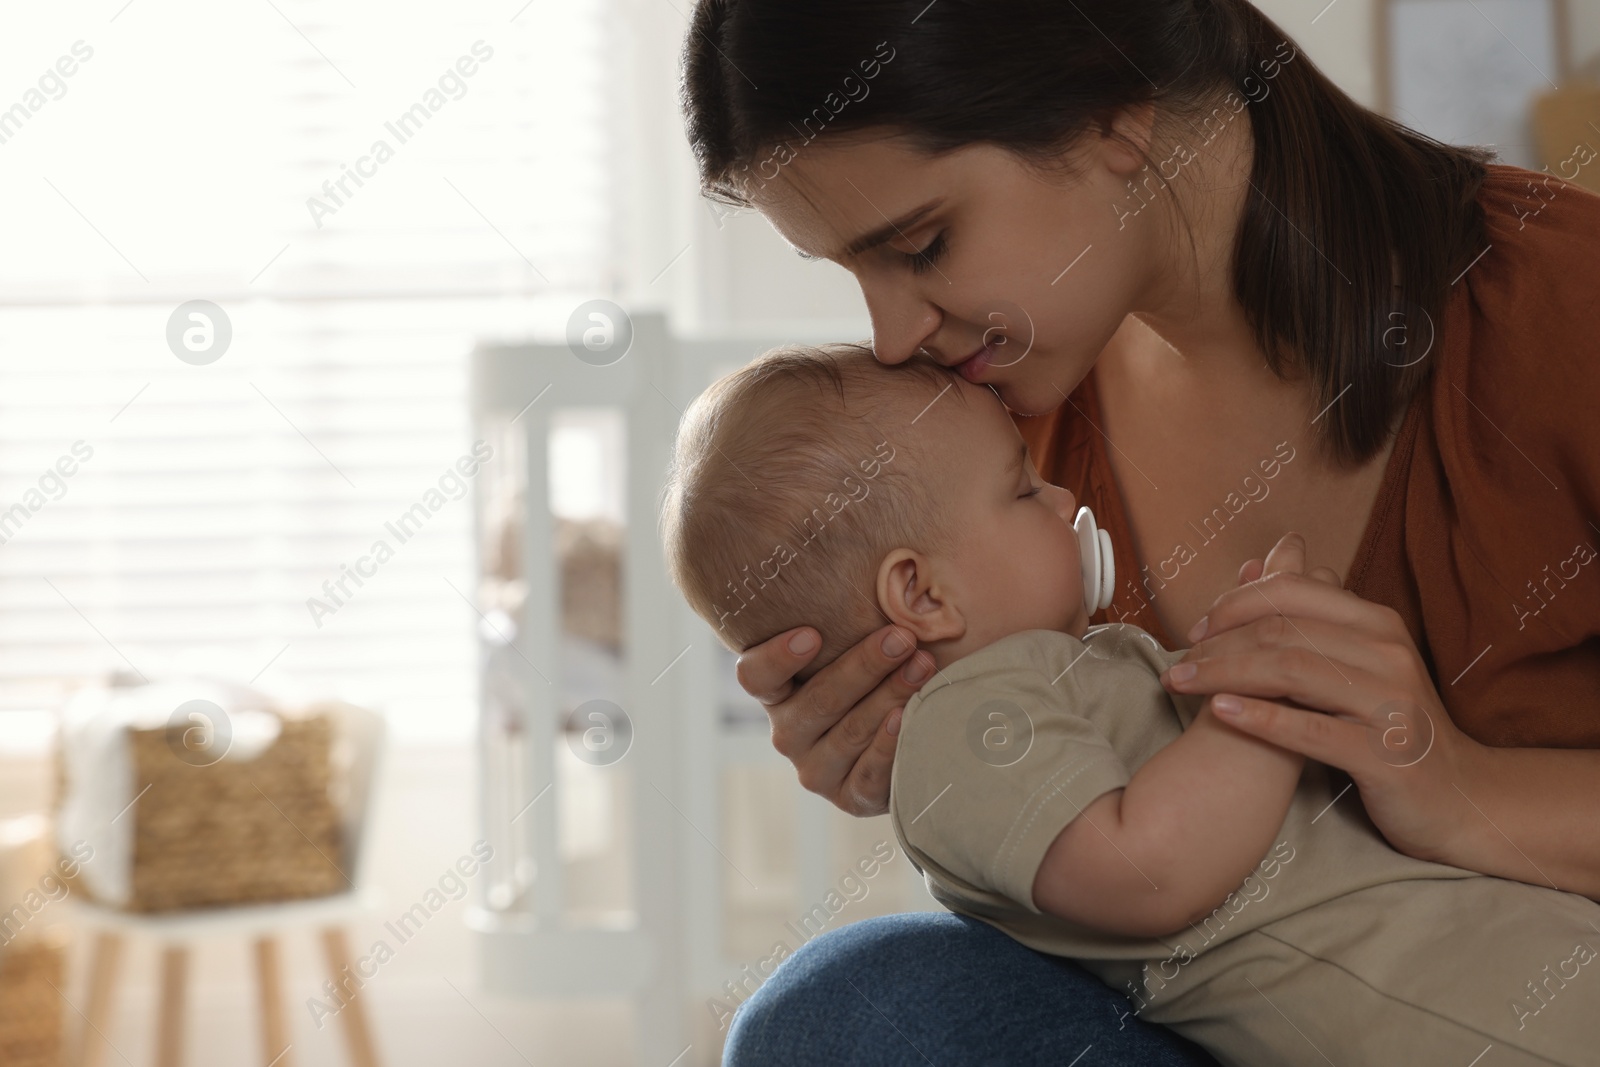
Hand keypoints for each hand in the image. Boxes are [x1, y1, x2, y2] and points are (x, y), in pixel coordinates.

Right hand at [735, 624, 935, 815]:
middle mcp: (788, 733)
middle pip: (818, 700)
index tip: (811, 634)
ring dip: (890, 695)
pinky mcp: (848, 798)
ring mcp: (816, 769)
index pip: (755, 676)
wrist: (899, 743)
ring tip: (923, 665)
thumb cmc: (872, 676)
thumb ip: (848, 621)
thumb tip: (885, 565)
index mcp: (778, 693)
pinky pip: (867, 773)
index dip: (778, 657)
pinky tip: (907, 717)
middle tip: (901, 637)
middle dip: (865, 665)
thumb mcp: (850, 649)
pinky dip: (888, 744)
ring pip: (849, 732)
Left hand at [1158, 531, 1483, 862]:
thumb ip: (1312, 615)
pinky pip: (1309, 729)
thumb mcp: (1357, 663)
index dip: (1234, 605)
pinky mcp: (1385, 755)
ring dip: (1223, 675)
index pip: (1292, 592)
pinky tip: (1219, 713)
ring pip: (1290, 671)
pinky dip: (1258, 717)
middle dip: (1217, 643)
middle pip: (1282, 631)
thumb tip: (1272, 552)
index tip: (1195, 629)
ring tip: (1181, 684)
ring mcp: (1391, 704)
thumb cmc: (1388, 727)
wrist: (1458, 797)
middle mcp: (1388, 655)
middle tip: (1177, 663)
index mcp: (1378, 625)